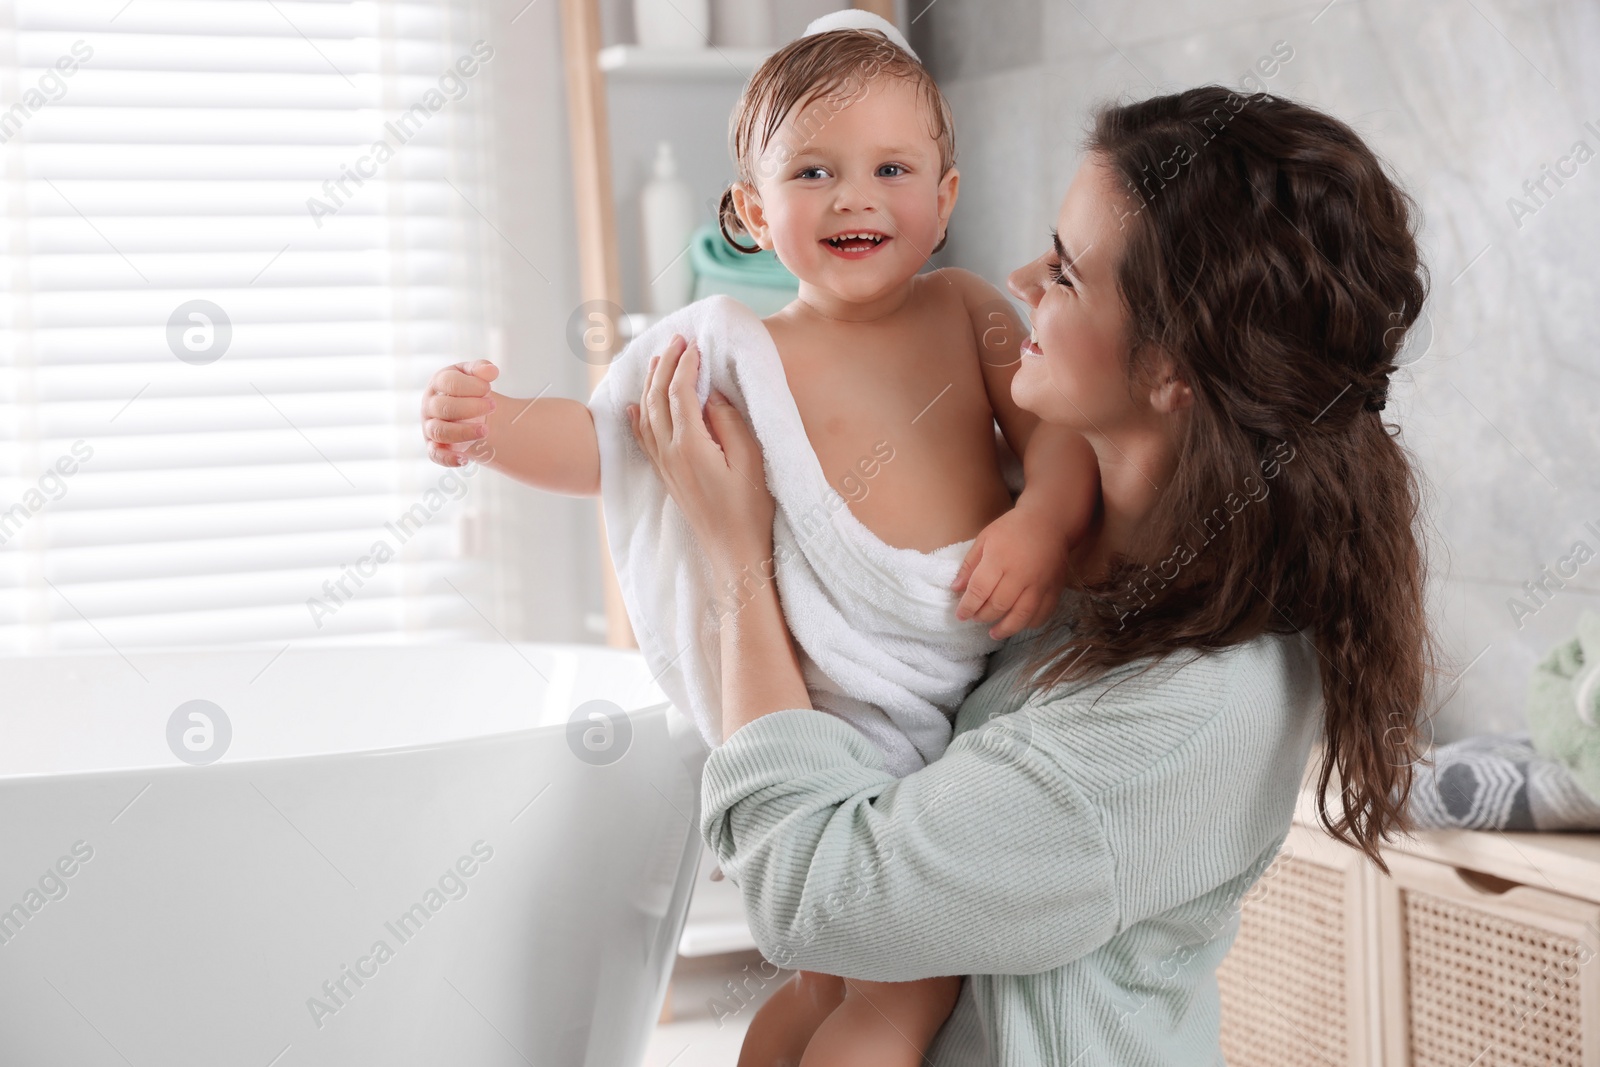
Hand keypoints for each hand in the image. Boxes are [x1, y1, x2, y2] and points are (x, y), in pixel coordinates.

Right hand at [422, 360, 497, 466]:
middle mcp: (430, 404)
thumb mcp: (476, 375)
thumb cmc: (471, 390)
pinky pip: (435, 455)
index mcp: (438, 383)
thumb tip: (491, 371)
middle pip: (444, 407)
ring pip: (440, 431)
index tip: (489, 388)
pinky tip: (465, 459)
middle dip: (471, 407)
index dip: (471, 386)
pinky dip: (448, 458)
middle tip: (492, 406)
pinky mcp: (434, 446)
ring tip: (485, 430)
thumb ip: (482, 369)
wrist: (471, 413)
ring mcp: (430, 426)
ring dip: (464, 432)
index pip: (448, 382)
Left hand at [627, 335, 774, 580]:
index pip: (680, 394)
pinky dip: (637, 417)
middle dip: (665, 365)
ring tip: (658, 360)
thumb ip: (729, 423)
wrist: (735, 553)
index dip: (685, 366)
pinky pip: (644, 440)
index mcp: (691, 447)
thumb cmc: (751, 510)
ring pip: (646, 415)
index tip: (694, 344)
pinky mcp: (667, 477)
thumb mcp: (751, 462)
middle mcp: (670, 454)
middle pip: (657, 399)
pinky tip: (633, 407)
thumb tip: (711, 395)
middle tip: (676, 340)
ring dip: (650, 384)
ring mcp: (665, 467)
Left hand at [952, 504, 1073, 639]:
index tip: (960, 615)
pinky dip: (1030, 624)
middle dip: (983, 616)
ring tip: (994, 633)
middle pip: (998, 605)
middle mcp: (1020, 574)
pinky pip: (1043, 613)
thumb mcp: (985, 539)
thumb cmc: (1013, 528)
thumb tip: (956, 589)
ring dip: (1005, 628)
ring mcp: (1040, 583)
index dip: (968, 606)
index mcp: (999, 559)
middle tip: (975, 618)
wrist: (1049, 521)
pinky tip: (1019, 624)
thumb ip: (970, 565)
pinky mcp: (1055, 588)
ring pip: (1021, 615)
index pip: (979, 590)